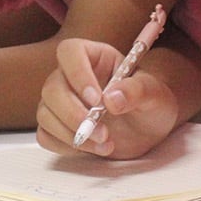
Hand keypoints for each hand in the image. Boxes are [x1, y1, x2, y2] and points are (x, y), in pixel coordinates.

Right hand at [35, 38, 177, 159]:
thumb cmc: (152, 103)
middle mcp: (71, 76)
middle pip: (52, 87)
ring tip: (106, 145)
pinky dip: (65, 146)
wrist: (151, 129)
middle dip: (73, 114)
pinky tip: (92, 149)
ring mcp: (62, 101)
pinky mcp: (59, 126)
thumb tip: (111, 98)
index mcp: (94, 57)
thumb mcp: (155, 94)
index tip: (96, 100)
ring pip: (45, 113)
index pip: (70, 52)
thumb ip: (137, 90)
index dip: (77, 73)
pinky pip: (46, 135)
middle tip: (103, 132)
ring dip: (71, 134)